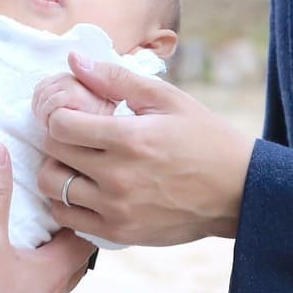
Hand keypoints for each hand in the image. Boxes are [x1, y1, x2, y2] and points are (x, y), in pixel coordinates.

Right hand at [0, 143, 91, 292]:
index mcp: (51, 274)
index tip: (74, 198)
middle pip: (68, 266)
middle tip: (51, 215)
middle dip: (62, 240)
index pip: (82, 241)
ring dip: (39, 269)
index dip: (80, 217)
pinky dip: (19, 291)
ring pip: (46, 290)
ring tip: (23, 247)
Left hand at [38, 53, 252, 245]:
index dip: (60, 115)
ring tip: (75, 162)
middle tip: (73, 135)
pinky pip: (70, 219)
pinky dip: (66, 202)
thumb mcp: (165, 98)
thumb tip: (73, 60)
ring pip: (53, 188)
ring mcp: (118, 209)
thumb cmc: (204, 138)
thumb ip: (115, 78)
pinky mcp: (122, 232)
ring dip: (57, 170)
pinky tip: (83, 187)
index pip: (60, 125)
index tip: (73, 114)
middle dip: (56, 139)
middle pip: (53, 154)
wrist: (240, 191)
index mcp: (129, 139)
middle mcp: (118, 177)